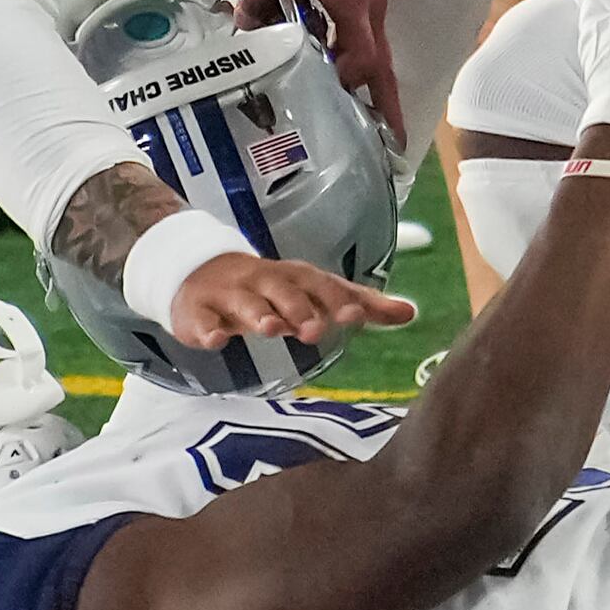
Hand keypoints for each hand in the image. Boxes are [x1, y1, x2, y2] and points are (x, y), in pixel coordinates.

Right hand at [170, 253, 414, 350]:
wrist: (199, 270)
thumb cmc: (268, 289)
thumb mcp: (312, 293)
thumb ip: (357, 304)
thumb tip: (410, 313)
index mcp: (293, 277)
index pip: (319, 284)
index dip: (337, 299)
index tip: (357, 317)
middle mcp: (263, 281)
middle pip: (283, 290)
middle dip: (299, 308)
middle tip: (315, 330)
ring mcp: (229, 295)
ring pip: (245, 302)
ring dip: (259, 314)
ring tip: (273, 329)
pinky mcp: (199, 312)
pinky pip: (201, 319)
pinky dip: (208, 329)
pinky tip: (216, 340)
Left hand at [242, 0, 401, 144]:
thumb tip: (244, 32)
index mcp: (353, 0)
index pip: (362, 57)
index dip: (350, 87)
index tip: (335, 110)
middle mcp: (370, 5)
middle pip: (383, 65)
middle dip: (388, 106)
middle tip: (394, 147)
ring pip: (377, 53)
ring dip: (374, 88)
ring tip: (368, 125)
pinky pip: (366, 37)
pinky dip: (360, 62)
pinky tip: (337, 75)